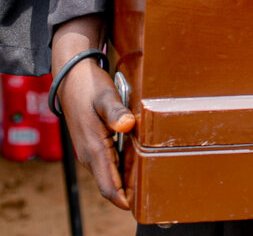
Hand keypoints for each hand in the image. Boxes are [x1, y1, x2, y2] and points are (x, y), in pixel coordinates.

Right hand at [52, 18, 135, 209]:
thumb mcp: (104, 95)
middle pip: (110, 183)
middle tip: (153, 195)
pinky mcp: (93, 143)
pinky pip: (109, 162)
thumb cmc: (88, 86)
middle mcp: (90, 155)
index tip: (140, 206)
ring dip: (125, 180)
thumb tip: (128, 125)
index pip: (108, 186)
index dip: (123, 199)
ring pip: (109, 174)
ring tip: (149, 181)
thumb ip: (116, 111)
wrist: (70, 76)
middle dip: (128, 192)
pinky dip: (122, 167)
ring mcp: (90, 150)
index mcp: (93, 148)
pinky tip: (137, 161)